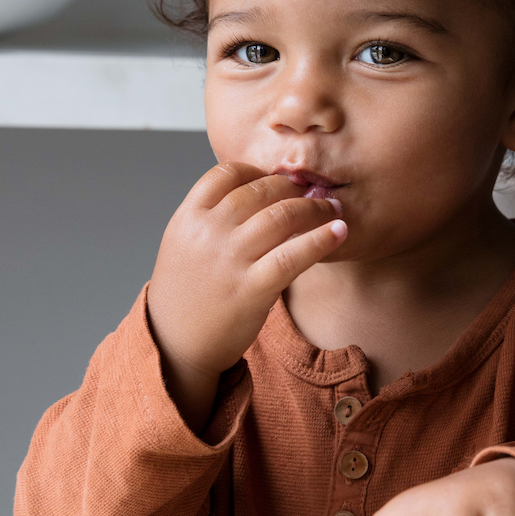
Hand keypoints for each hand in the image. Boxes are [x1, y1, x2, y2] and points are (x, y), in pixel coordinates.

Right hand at [147, 162, 345, 431]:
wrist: (175, 345)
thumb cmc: (186, 294)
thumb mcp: (184, 244)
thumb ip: (211, 217)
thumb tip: (256, 191)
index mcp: (187, 218)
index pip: (227, 173)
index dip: (258, 171)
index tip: (277, 179)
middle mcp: (208, 233)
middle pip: (260, 190)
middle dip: (293, 187)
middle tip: (312, 193)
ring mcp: (230, 260)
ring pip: (282, 216)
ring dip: (314, 208)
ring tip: (332, 209)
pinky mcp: (252, 289)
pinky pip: (294, 255)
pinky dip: (322, 239)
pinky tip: (340, 232)